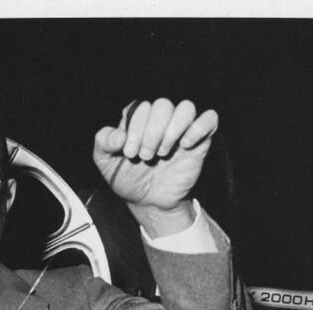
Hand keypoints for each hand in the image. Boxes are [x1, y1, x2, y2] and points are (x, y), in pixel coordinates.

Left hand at [93, 98, 218, 223]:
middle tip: (145, 156)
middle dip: (152, 133)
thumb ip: (103, 143)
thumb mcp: (106, 163)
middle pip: (162, 105)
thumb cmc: (128, 178)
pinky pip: (209, 119)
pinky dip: (199, 127)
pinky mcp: (199, 140)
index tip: (130, 153)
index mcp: (138, 119)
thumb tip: (118, 135)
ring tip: (162, 153)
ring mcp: (181, 128)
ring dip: (173, 130)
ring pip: (186, 107)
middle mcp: (160, 119)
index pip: (140, 107)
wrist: (148, 201)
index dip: (135, 128)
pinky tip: (185, 145)